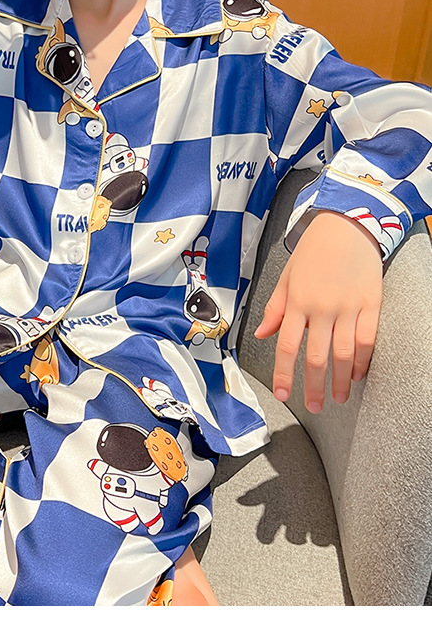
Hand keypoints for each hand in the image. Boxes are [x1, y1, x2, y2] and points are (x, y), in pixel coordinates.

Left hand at [253, 209, 382, 412]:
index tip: (283, 394)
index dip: (284, 373)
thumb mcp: (287, 276)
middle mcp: (321, 307)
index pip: (287, 345)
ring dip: (341, 380)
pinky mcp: (370, 304)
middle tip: (314, 406)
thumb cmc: (313, 250)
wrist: (347, 225)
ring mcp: (347, 307)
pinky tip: (359, 374)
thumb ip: (275, 308)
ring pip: (344, 354)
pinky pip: (367, 339)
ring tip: (339, 397)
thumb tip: (261, 334)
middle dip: (314, 386)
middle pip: (316, 356)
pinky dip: (363, 361)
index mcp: (297, 301)